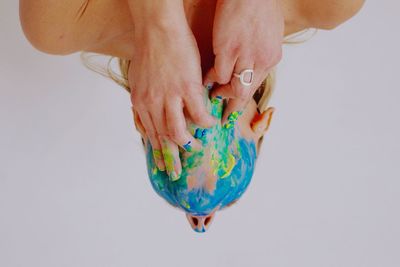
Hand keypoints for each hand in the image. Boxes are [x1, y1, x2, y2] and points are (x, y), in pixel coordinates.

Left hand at [129, 23, 215, 180]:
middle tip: (175, 173)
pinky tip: (211, 126)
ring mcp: (170, 97)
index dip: (156, 151)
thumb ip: (141, 99)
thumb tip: (141, 113)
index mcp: (141, 102)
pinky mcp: (188, 88)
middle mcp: (153, 104)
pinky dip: (205, 123)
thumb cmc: (149, 51)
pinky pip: (199, 114)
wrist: (158, 30)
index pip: (149, 133)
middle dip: (169, 158)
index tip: (161, 164)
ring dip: (187, 142)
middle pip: (162, 138)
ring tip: (194, 148)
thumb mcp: (137, 79)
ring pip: (177, 131)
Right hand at [204, 0, 283, 124]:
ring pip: (234, 88)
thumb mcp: (271, 33)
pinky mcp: (228, 49)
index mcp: (271, 57)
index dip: (244, 98)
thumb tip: (255, 64)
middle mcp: (261, 61)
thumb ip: (264, 51)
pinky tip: (205, 80)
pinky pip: (218, 74)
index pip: (256, 85)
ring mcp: (245, 56)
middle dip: (233, 105)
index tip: (236, 108)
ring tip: (213, 96)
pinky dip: (211, 79)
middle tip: (223, 115)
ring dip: (221, 93)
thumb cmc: (261, 6)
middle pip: (246, 92)